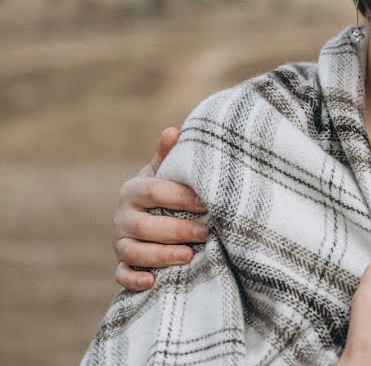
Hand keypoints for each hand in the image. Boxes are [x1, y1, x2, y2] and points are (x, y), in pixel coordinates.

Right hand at [112, 127, 208, 290]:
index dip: (180, 197)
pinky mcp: (122, 264)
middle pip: (144, 225)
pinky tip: (153, 281)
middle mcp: (122, 216)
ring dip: (161, 255)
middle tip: (205, 232)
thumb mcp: (168, 171)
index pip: (153, 191)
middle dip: (176, 229)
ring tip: (189, 255)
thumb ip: (170, 155)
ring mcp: (120, 241)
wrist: (156, 214)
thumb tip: (174, 130)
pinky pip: (121, 275)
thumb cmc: (168, 190)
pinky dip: (134, 279)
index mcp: (133, 190)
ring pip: (132, 252)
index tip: (206, 203)